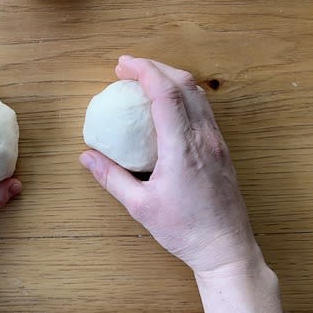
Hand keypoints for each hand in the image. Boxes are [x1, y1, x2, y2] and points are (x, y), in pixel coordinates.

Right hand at [80, 56, 259, 275]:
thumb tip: (87, 157)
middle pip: (184, 84)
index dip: (144, 71)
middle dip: (155, 67)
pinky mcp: (222, 148)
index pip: (166, 94)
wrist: (226, 248)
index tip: (123, 64)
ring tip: (145, 80)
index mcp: (182, 149)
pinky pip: (203, 109)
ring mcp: (217, 142)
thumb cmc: (185, 230)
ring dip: (171, 78)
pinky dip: (183, 94)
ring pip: (197, 93)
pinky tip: (166, 104)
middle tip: (127, 68)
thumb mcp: (140, 206)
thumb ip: (112, 178)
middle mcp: (204, 138)